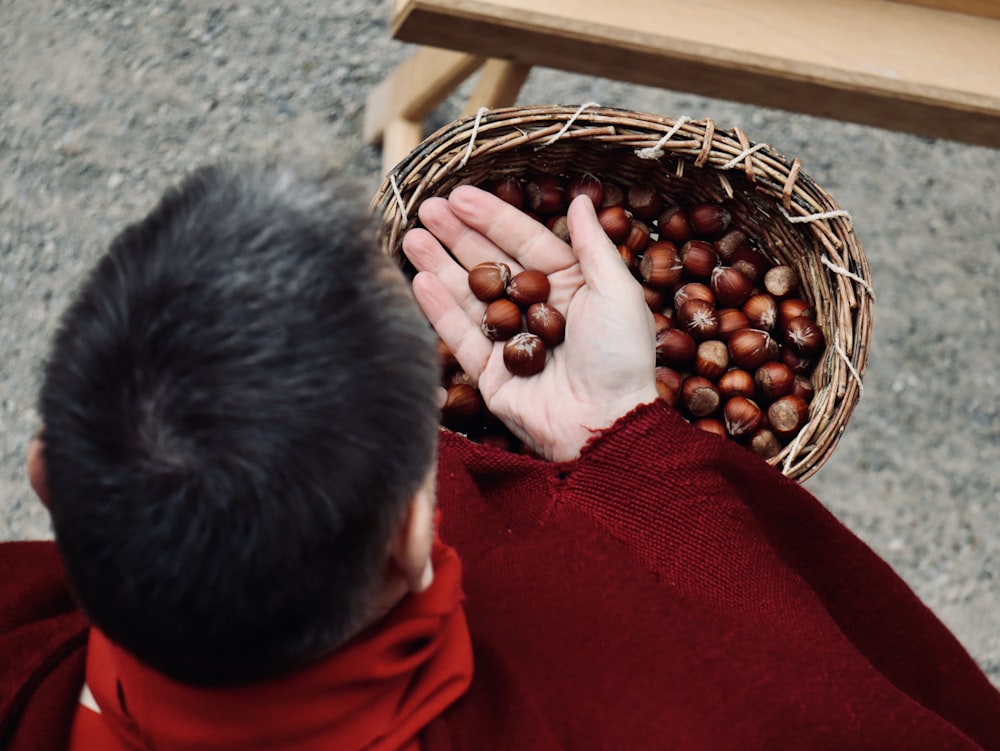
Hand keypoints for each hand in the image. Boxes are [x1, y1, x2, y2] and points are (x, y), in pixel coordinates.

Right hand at [402, 186, 657, 461]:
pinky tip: (420, 279)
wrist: (607, 423)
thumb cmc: (621, 358)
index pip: (525, 242)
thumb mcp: (617, 292)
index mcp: (570, 286)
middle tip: (428, 209)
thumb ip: (593, 245)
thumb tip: (580, 198)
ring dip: (440, 265)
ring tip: (412, 236)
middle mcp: (537, 309)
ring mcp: (510, 340)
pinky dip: (439, 309)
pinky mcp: (489, 372)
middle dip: (458, 236)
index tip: (461, 195)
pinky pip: (461, 335)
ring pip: (469, 295)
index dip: (493, 217)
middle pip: (490, 264)